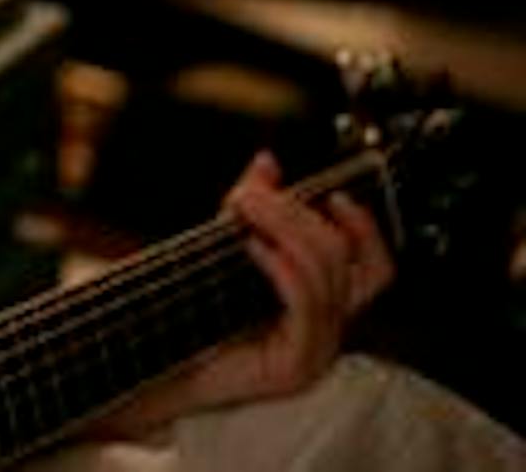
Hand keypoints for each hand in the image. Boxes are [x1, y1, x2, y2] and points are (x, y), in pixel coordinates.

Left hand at [199, 150, 394, 401]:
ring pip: (325, 276)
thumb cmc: (192, 308)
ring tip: (246, 208)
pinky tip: (252, 245)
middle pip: (345, 260)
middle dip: (298, 214)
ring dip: (285, 229)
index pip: (375, 270)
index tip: (335, 195)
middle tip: (254, 193)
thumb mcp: (226, 245)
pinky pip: (304, 305)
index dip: (366, 230)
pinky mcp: (294, 368)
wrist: (155, 360)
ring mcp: (316, 353)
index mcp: (323, 306)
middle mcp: (329, 331)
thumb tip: (267, 162)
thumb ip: (252, 206)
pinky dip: (282, 266)